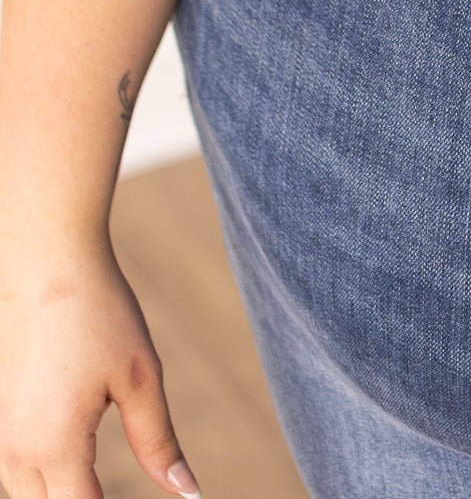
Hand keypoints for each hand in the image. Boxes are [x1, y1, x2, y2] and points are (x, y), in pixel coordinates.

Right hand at [0, 230, 198, 497]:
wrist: (45, 259)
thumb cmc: (98, 312)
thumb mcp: (139, 377)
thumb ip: (158, 443)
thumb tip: (188, 493)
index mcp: (53, 447)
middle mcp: (14, 451)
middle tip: (117, 488)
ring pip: (25, 493)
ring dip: (59, 491)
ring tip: (96, 480)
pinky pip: (13, 467)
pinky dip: (41, 473)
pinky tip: (69, 458)